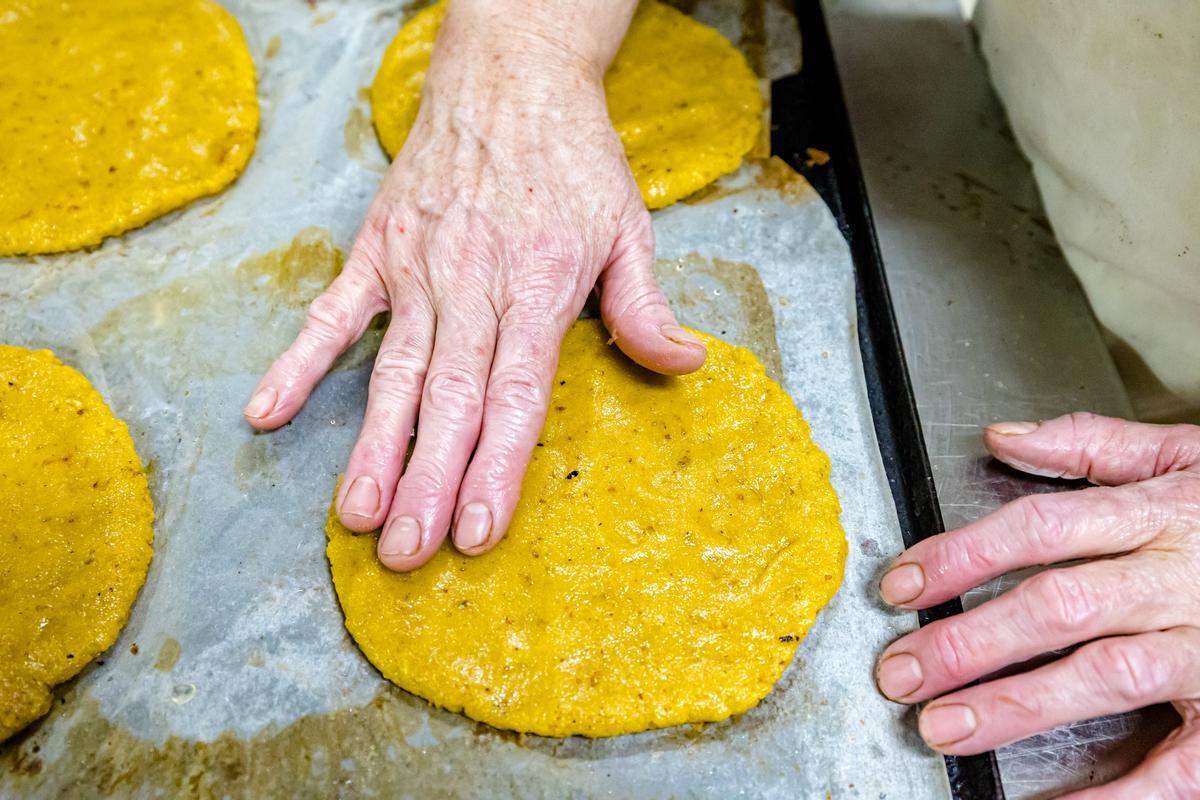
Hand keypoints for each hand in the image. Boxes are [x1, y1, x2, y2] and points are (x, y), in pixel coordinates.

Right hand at [243, 9, 704, 570]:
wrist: (510, 75)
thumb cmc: (573, 158)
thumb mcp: (629, 224)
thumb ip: (645, 305)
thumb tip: (686, 365)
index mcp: (540, 286)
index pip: (517, 395)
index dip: (497, 467)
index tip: (480, 532)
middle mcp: (474, 283)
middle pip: (450, 399)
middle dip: (428, 480)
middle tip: (408, 551)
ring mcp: (418, 267)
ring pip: (394, 371)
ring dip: (372, 445)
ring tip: (355, 514)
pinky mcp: (378, 248)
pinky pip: (333, 312)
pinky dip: (299, 360)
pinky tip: (266, 412)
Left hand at [875, 412, 1199, 797]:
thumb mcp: (1183, 456)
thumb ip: (1091, 446)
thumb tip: (1003, 438)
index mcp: (1158, 516)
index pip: (1038, 530)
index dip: (961, 557)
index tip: (900, 586)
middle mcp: (1179, 580)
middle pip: (1059, 606)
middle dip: (971, 642)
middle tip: (901, 671)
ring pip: (1105, 675)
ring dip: (1017, 705)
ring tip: (945, 727)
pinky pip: (1183, 763)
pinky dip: (1122, 793)